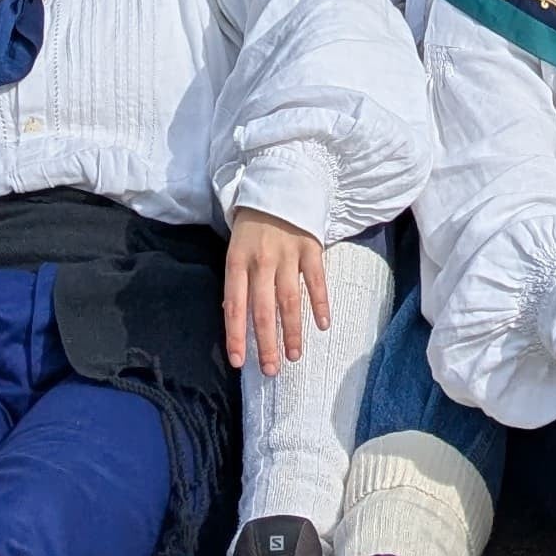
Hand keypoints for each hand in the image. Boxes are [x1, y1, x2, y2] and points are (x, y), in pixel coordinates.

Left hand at [224, 210, 332, 370]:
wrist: (280, 184)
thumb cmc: (254, 224)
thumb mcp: (236, 249)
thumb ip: (236, 281)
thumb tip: (233, 317)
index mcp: (238, 261)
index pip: (235, 306)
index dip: (236, 335)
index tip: (239, 362)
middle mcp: (262, 260)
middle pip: (263, 310)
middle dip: (266, 344)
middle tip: (271, 370)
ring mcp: (288, 254)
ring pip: (289, 300)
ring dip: (292, 331)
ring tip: (294, 355)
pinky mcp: (310, 248)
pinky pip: (316, 280)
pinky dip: (320, 303)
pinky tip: (322, 325)